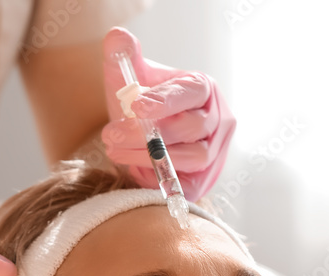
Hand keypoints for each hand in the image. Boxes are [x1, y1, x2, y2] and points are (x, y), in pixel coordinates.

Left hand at [101, 26, 235, 202]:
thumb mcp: (129, 77)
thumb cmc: (139, 104)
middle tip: (112, 134)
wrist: (142, 137)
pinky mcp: (205, 178)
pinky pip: (190, 184)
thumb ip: (123, 55)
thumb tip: (117, 38)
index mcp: (203, 88)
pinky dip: (164, 179)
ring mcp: (215, 150)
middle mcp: (217, 118)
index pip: (191, 92)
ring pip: (194, 156)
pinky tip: (135, 172)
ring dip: (152, 156)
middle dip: (150, 133)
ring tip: (116, 150)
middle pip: (193, 128)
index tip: (136, 106)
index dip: (165, 100)